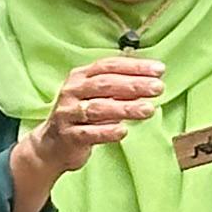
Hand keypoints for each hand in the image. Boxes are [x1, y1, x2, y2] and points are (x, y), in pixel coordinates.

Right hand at [22, 54, 163, 177]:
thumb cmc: (81, 116)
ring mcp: (68, 113)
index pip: (109, 66)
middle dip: (133, 85)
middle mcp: (72, 92)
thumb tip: (151, 79)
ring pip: (98, 108)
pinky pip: (89, 133)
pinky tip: (123, 131)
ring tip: (148, 109)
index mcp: (80, 77)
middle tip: (157, 87)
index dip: (134, 66)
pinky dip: (107, 131)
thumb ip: (119, 87)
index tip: (158, 69)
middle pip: (104, 84)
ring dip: (125, 108)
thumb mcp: (96, 96)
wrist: (52, 145)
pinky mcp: (68, 135)